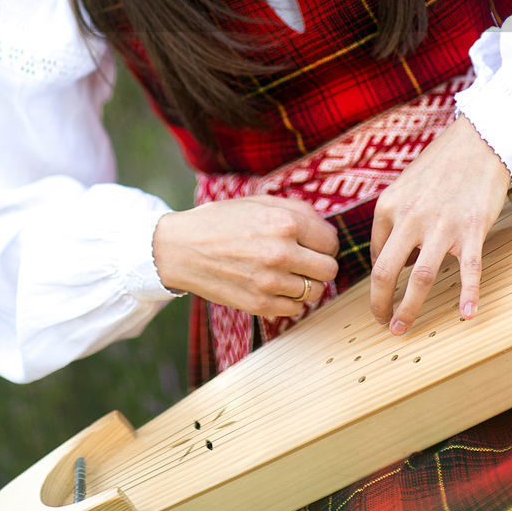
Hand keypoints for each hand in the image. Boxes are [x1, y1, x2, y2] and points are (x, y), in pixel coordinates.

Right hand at [152, 195, 339, 317]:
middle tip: (303, 260)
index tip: (312, 243)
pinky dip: (289, 299)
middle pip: (329, 269)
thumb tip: (326, 229)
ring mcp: (270, 282)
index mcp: (285, 222)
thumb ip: (297, 211)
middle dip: (319, 264)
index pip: (331, 241)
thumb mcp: (259, 202)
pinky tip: (274, 287)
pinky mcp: (259, 304)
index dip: (323, 242)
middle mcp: (281, 252)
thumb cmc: (221, 221)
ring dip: (306, 283)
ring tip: (288, 274)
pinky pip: (295, 308)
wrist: (181, 248)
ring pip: (315, 291)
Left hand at [370, 115, 510, 335]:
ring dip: (409, 308)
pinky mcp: (472, 229)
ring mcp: (442, 226)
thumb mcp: (406, 187)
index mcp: (389, 207)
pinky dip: (467, 295)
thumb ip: (395, 220)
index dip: (378, 279)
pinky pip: (468, 270)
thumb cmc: (441, 166)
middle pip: (386, 272)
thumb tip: (390, 257)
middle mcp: (410, 218)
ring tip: (402, 328)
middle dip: (380, 303)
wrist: (479, 142)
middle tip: (382, 324)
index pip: (376, 254)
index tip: (383, 294)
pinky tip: (466, 315)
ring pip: (420, 278)